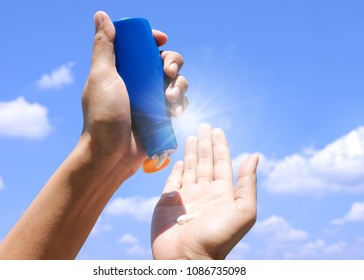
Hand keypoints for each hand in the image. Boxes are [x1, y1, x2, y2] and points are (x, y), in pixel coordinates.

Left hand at [81, 11, 187, 178]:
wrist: (111, 155)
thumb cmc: (103, 116)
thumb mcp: (102, 77)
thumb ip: (104, 46)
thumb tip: (101, 14)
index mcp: (124, 70)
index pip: (144, 47)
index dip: (155, 40)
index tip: (161, 39)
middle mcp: (140, 82)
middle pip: (166, 61)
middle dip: (174, 61)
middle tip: (169, 71)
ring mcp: (152, 100)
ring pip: (178, 81)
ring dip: (180, 85)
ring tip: (169, 100)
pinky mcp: (162, 116)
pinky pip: (181, 102)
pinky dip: (181, 103)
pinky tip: (174, 111)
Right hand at [151, 124, 258, 258]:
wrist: (187, 258)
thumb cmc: (217, 238)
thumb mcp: (243, 211)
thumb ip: (248, 184)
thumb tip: (254, 156)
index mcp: (222, 193)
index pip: (221, 163)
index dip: (220, 146)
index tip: (217, 130)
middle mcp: (205, 192)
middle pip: (205, 161)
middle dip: (205, 143)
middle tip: (204, 125)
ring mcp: (186, 196)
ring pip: (190, 168)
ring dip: (192, 152)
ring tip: (192, 136)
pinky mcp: (169, 202)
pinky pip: (173, 181)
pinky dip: (177, 169)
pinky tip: (181, 160)